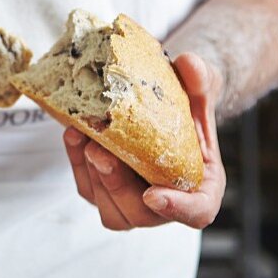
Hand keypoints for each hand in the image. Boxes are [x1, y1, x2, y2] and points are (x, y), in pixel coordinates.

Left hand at [62, 52, 226, 229]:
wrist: (167, 108)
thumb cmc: (190, 108)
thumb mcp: (202, 90)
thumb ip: (201, 81)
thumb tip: (189, 63)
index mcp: (202, 187)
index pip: (196, 212)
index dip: (176, 209)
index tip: (153, 195)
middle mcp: (167, 202)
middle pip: (141, 214)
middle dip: (117, 185)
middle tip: (102, 153)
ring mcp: (133, 202)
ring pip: (109, 210)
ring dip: (94, 177)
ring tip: (87, 139)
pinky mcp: (105, 192)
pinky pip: (87, 189)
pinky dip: (77, 164)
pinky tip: (75, 134)